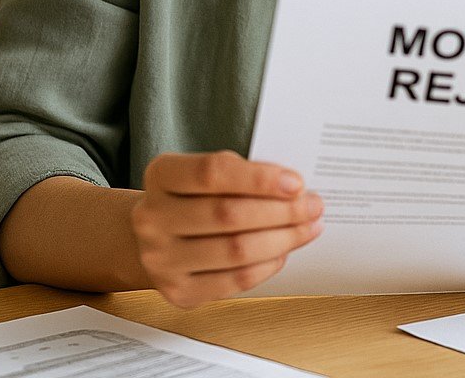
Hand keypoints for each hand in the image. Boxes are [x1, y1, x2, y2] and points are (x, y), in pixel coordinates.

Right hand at [131, 150, 323, 307]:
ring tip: (308, 228)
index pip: (211, 172)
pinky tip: (283, 251)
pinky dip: (267, 265)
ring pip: (236, 250)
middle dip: (282, 211)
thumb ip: (238, 176)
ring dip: (283, 239)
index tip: (296, 182)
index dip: (258, 178)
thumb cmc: (190, 199)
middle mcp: (153, 218)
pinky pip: (235, 280)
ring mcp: (162, 259)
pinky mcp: (178, 291)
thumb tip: (292, 190)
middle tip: (313, 206)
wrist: (151, 237)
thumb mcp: (202, 175)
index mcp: (160, 176)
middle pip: (228, 214)